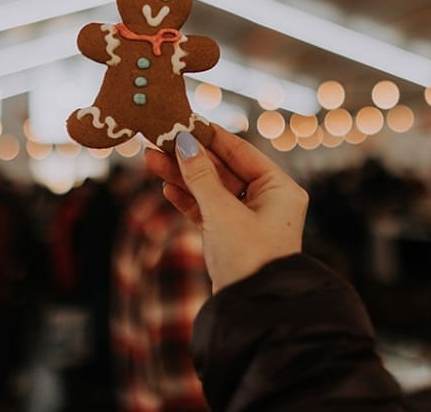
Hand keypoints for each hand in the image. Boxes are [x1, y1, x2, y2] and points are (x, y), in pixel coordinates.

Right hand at [144, 126, 307, 291]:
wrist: (252, 310)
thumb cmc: (248, 258)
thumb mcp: (222, 212)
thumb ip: (201, 177)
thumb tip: (185, 144)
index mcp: (280, 189)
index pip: (241, 152)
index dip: (210, 137)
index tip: (184, 121)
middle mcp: (268, 201)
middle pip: (223, 170)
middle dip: (190, 157)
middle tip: (158, 139)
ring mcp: (250, 220)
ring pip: (212, 190)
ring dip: (183, 176)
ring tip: (150, 159)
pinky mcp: (232, 238)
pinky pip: (209, 210)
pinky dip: (189, 200)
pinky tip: (166, 187)